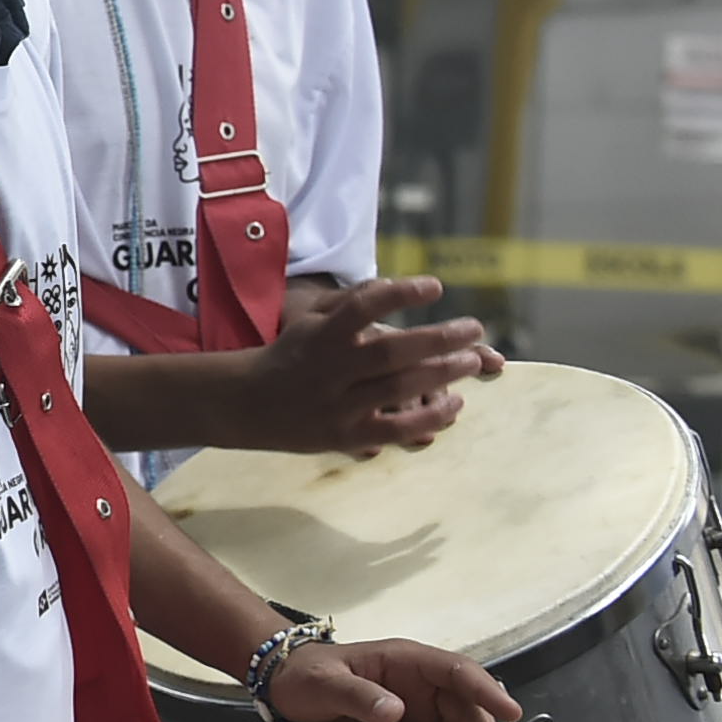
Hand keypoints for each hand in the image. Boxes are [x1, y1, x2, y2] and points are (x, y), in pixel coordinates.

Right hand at [244, 278, 497, 454]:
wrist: (247, 404)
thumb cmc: (290, 355)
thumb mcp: (308, 320)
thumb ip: (348, 302)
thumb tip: (390, 285)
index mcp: (320, 336)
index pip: (361, 308)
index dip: (399, 295)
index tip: (435, 287)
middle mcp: (329, 369)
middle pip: (390, 351)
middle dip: (438, 338)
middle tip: (474, 327)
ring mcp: (338, 404)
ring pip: (398, 389)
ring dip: (441, 374)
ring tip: (472, 360)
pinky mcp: (346, 435)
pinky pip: (395, 429)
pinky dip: (429, 419)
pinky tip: (456, 404)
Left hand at [263, 635, 520, 721]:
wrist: (286, 684)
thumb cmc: (305, 675)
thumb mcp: (324, 683)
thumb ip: (357, 695)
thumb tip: (397, 711)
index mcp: (405, 660)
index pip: (456, 671)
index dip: (485, 690)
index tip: (510, 711)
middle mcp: (421, 682)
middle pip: (467, 705)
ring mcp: (421, 705)